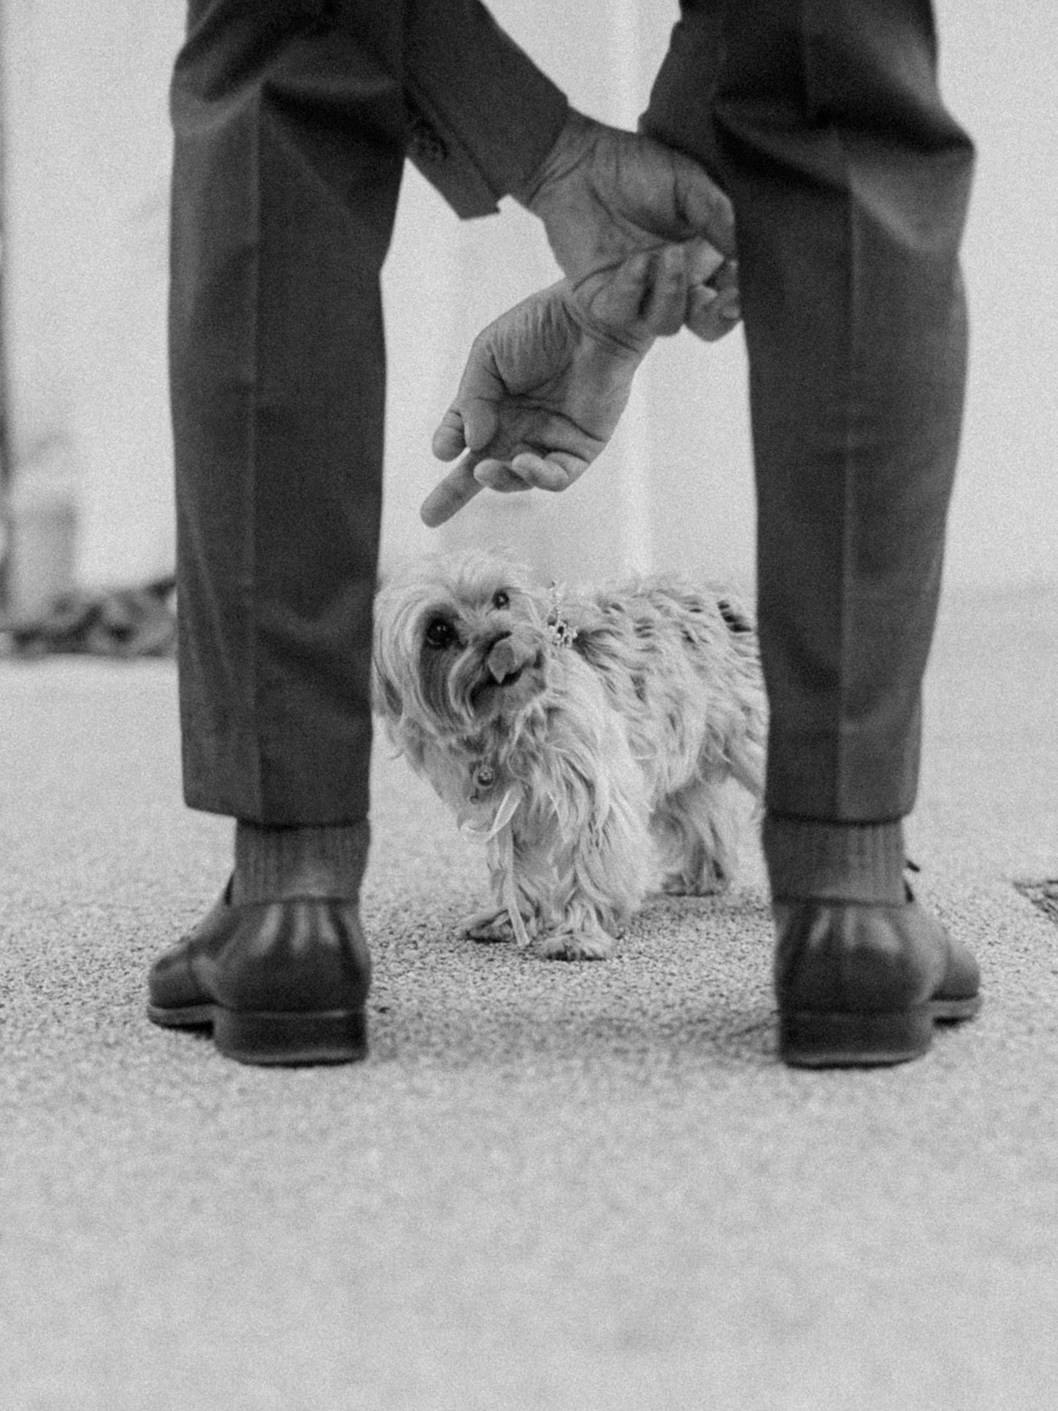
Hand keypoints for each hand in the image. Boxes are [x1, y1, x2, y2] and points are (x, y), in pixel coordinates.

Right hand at [421, 247, 696, 526]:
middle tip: (428, 516)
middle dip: (454, 494)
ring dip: (500, 480)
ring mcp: (549, 440)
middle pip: (483, 470)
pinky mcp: (581, 448)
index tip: (442, 450)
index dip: (448, 443)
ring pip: (519, 478)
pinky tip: (523, 462)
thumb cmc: (539, 326)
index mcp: (494, 403)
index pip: (463, 435)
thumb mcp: (487, 355)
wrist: (592, 315)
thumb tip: (467, 447)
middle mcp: (519, 426)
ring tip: (484, 470)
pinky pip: (558, 477)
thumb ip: (472, 400)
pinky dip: (538, 477)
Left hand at [513, 110, 740, 341]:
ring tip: (669, 255)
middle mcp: (673, 282)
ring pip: (666, 323)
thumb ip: (717, 214)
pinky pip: (622, 311)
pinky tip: (636, 261)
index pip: (729, 293)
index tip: (744, 283)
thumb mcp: (688, 182)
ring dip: (673, 293)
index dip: (740, 297)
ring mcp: (639, 293)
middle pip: (705, 323)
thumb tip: (745, 247)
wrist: (579, 160)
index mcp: (701, 258)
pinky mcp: (602, 297)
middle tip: (727, 299)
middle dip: (719, 317)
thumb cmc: (636, 167)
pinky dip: (633, 289)